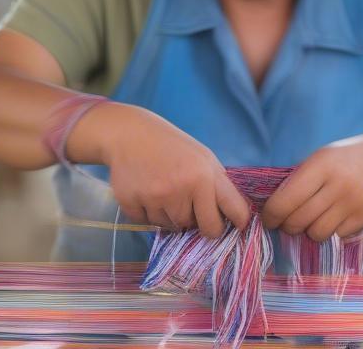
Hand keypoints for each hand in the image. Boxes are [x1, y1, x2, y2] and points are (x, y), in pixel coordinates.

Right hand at [72, 103, 251, 237]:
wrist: (127, 132)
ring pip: (174, 227)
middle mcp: (183, 187)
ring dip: (170, 215)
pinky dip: (148, 213)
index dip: (236, 222)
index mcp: (205, 174)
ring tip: (162, 189)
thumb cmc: (170, 145)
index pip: (236, 215)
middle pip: (206, 230)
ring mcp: (156, 197)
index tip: (232, 222)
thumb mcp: (202, 156)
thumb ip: (219, 185)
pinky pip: (148, 224)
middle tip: (190, 207)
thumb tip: (234, 220)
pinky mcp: (132, 203)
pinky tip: (144, 191)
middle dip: (201, 223)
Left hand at [261, 131, 362, 241]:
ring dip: (308, 231)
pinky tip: (329, 219)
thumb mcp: (318, 159)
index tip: (267, 219)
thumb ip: (299, 179)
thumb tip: (273, 207)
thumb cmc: (343, 158)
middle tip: (284, 224)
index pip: (288, 198)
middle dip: (287, 226)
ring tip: (307, 222)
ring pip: (318, 232)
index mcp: (320, 165)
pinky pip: (337, 235)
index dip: (273, 213)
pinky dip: (329, 232)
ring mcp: (354, 203)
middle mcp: (338, 185)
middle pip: (301, 219)